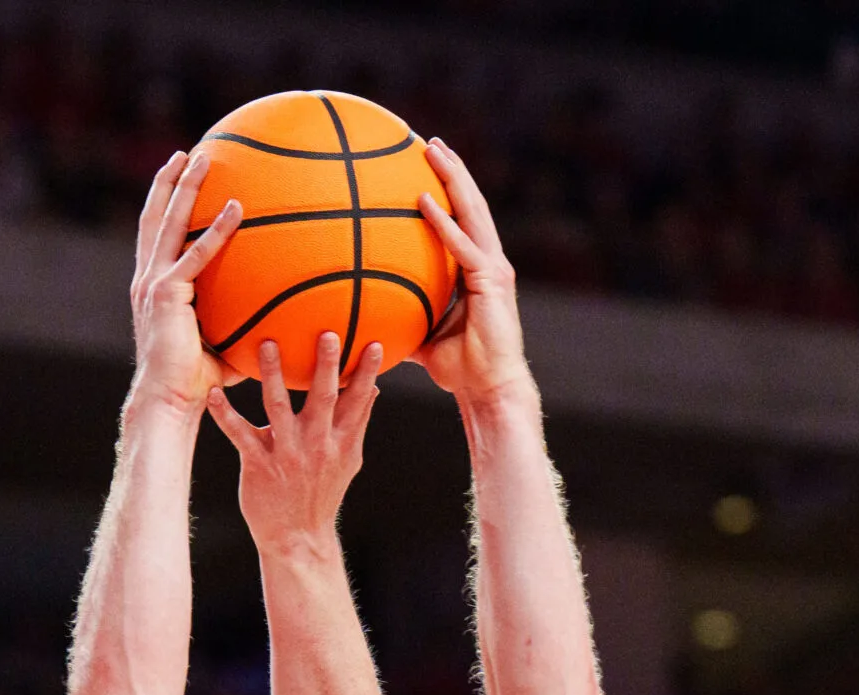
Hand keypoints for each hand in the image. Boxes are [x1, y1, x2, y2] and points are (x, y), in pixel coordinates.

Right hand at [128, 151, 240, 415]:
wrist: (170, 399)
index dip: (166, 207)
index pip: (158, 238)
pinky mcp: (165, 293)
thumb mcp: (222, 342)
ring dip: (184, 188)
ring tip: (201, 158)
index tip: (179, 180)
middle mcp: (148, 280)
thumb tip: (280, 315)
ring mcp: (153, 284)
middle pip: (155, 219)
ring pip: (168, 223)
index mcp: (154, 288)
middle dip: (169, 183)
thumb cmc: (196, 381)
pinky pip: (195, 254)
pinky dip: (216, 230)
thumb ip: (242, 320)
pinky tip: (236, 207)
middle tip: (185, 154)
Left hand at [205, 333, 379, 552]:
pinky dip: (225, 414)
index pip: (358, 402)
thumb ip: (357, 423)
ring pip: (278, 408)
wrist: (298, 538)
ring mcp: (286, 454)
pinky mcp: (258, 464)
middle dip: (326, 367)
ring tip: (267, 344)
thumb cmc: (321, 493)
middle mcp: (316, 445)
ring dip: (272, 375)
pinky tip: (214, 393)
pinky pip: (239, 434)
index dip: (368, 374)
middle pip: (323, 399)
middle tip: (327, 334)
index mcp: (340, 442)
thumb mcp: (348, 460)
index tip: (376, 344)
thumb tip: (373, 388)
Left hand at [408, 139, 533, 406]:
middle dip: (452, 170)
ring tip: (433, 150)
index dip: (448, 190)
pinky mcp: (492, 281)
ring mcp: (494, 268)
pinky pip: (462, 245)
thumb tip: (364, 312)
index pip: (463, 219)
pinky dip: (443, 222)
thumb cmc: (458, 368)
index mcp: (477, 268)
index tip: (427, 165)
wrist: (487, 388)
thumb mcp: (421, 335)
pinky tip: (423, 200)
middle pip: (470, 204)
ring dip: (452, 178)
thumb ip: (401, 315)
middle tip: (429, 142)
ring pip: (472, 212)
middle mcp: (489, 261)